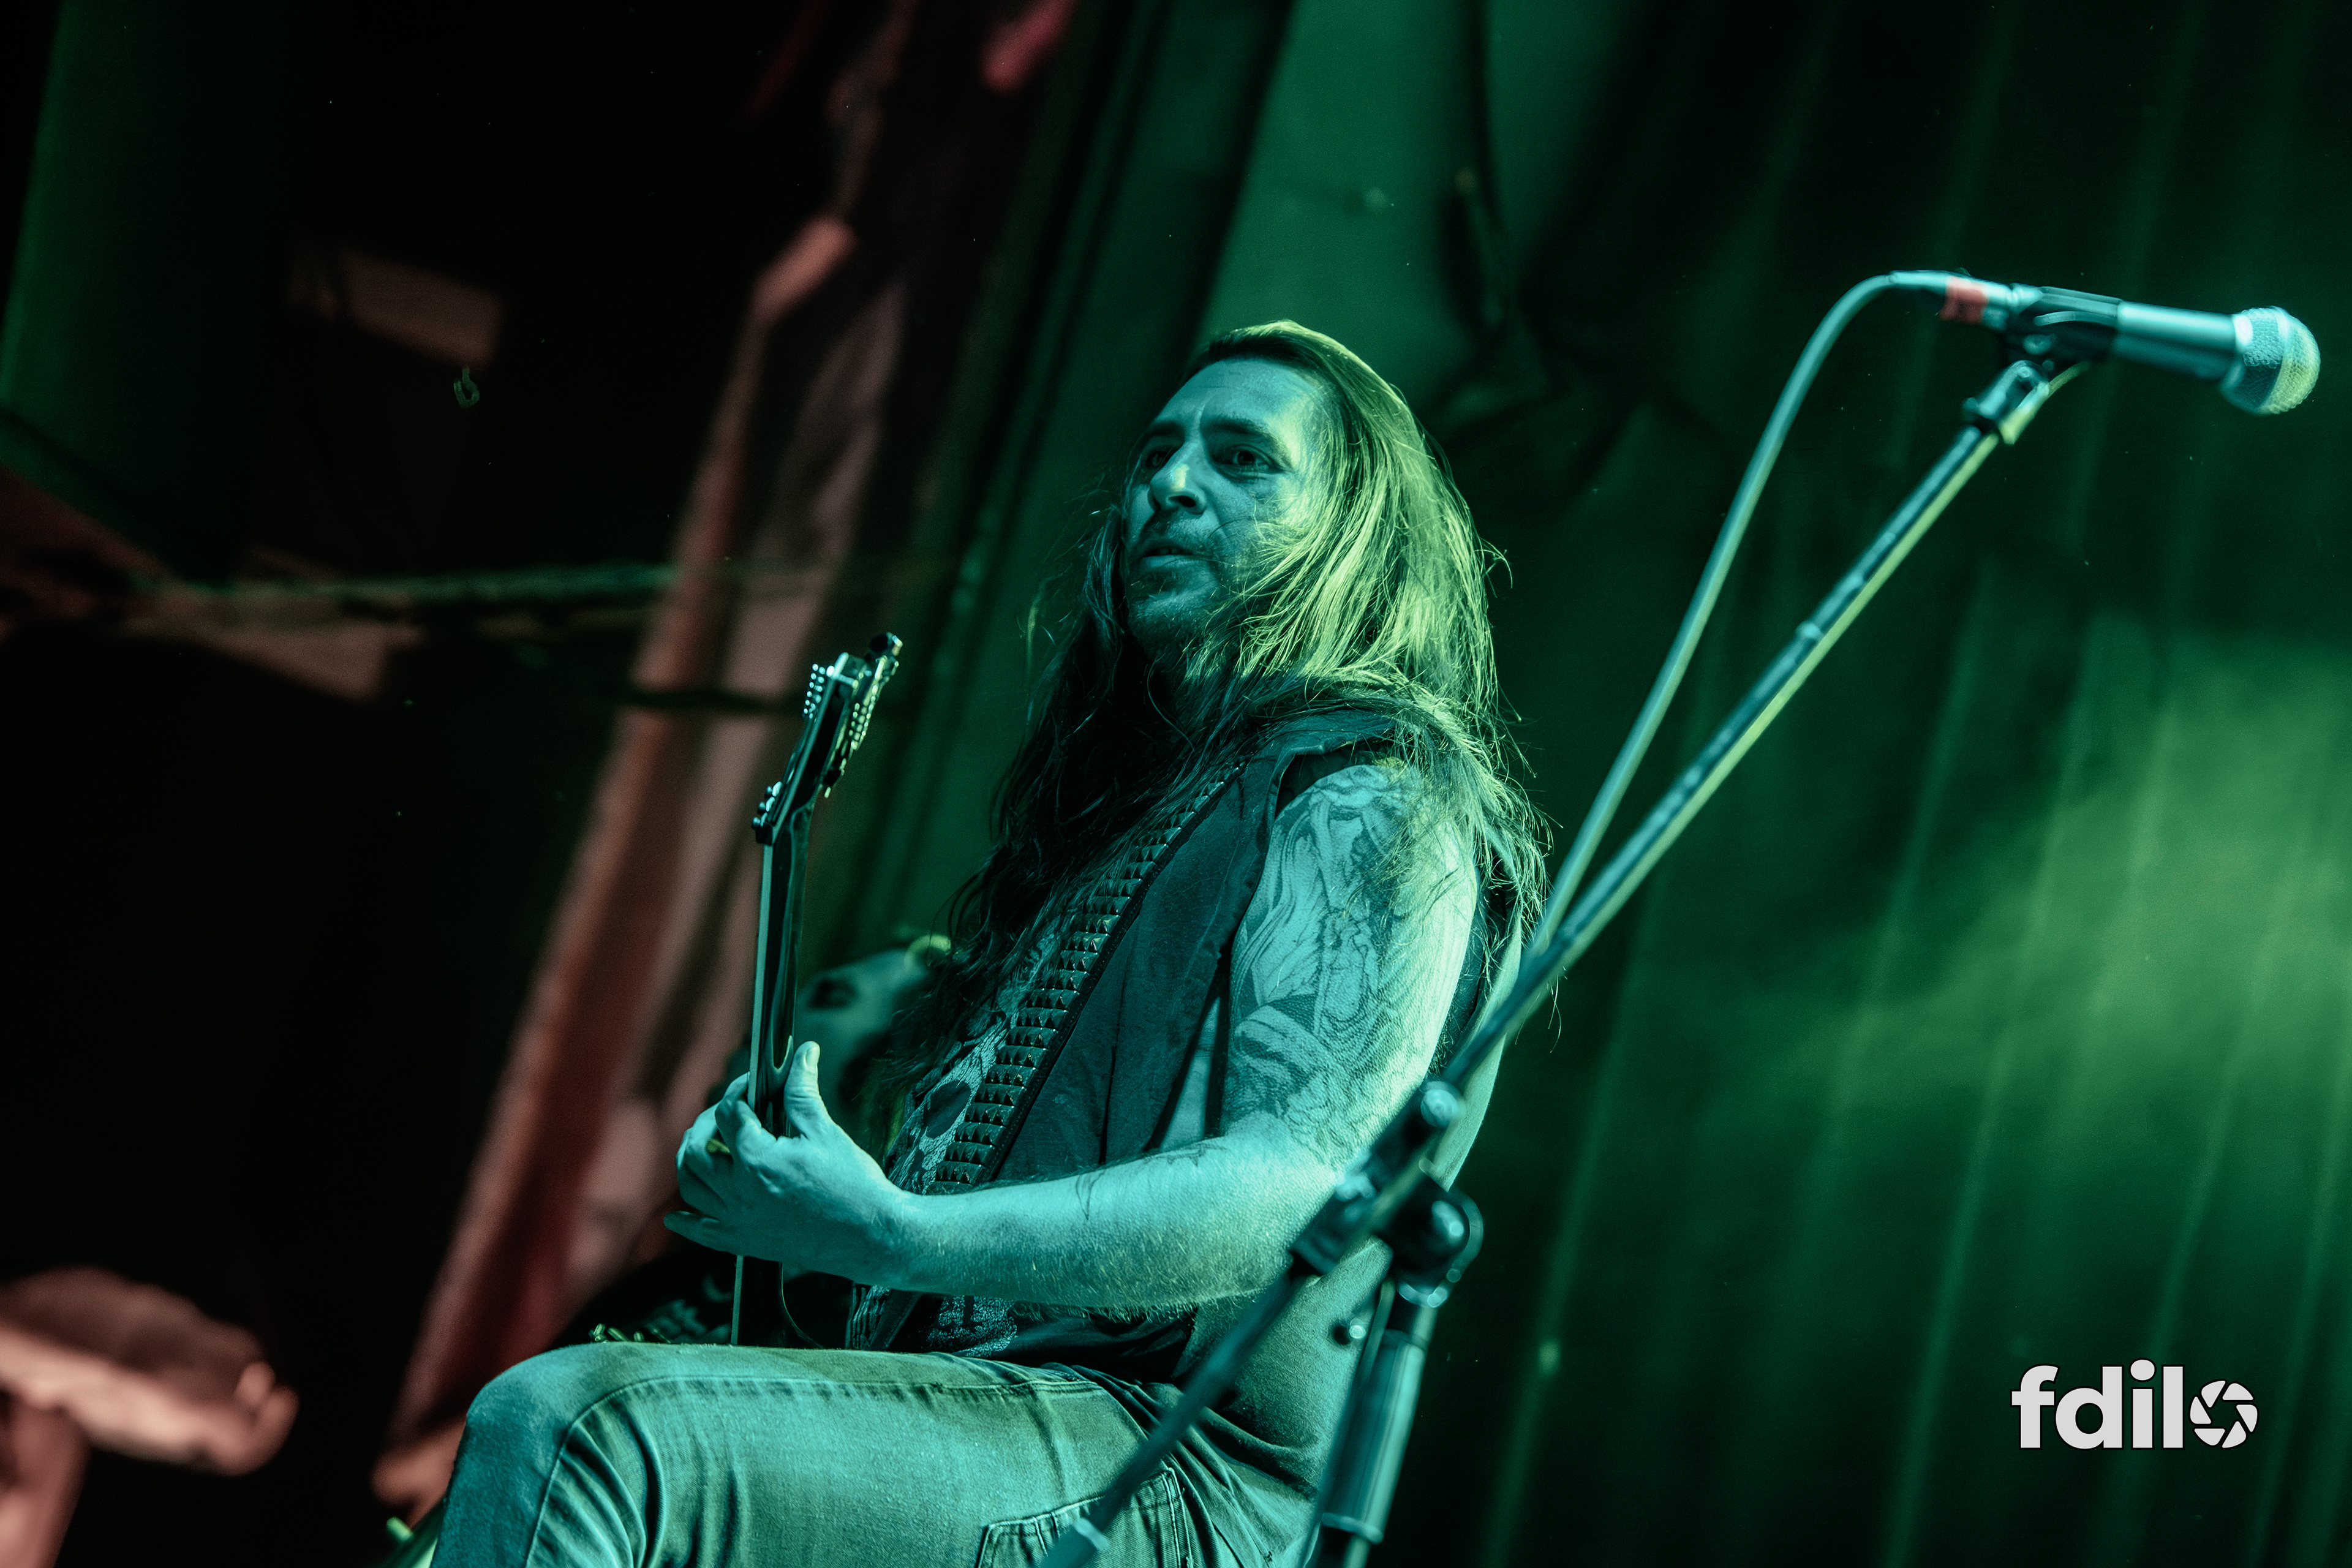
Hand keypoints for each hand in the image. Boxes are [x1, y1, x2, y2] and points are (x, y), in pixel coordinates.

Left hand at [665, 1043, 913, 1281]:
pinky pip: (701, 1232)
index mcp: (757, 1159)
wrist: (869, 1234)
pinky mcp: (744, 1242)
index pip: (729, 1113)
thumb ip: (802, 1091)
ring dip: (689, 1162)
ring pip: (691, 1187)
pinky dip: (685, 1221)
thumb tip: (804, 1053)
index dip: (738, 1091)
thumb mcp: (824, 1132)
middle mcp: (739, 1192)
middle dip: (706, 1123)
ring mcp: (738, 1220)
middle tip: (727, 1114)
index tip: (751, 1085)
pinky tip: (676, 1214)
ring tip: (703, 1146)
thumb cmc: (852, 1184)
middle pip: (696, 1149)